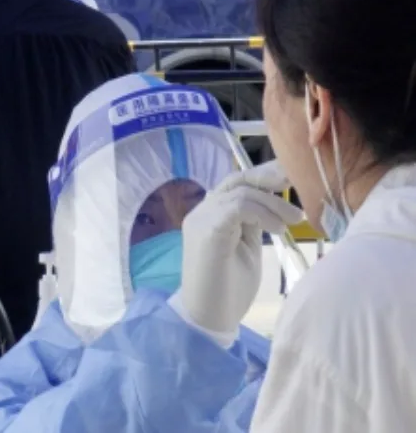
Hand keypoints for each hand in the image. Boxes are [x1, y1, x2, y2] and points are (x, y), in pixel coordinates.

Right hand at [169, 161, 303, 346]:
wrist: (209, 319)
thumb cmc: (229, 290)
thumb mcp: (247, 247)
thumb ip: (253, 223)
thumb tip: (272, 203)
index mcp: (210, 216)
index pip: (235, 185)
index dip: (262, 176)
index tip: (289, 177)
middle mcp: (201, 213)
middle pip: (235, 180)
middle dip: (267, 178)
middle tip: (294, 183)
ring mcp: (200, 220)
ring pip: (240, 192)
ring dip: (272, 203)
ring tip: (294, 220)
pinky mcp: (206, 231)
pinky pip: (237, 207)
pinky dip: (262, 213)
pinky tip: (278, 229)